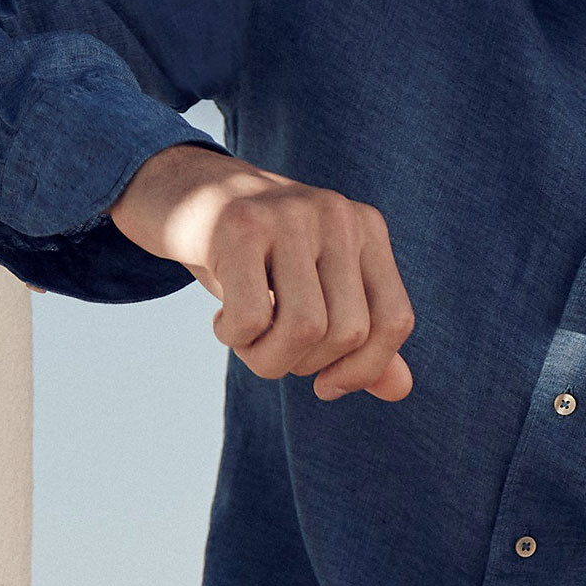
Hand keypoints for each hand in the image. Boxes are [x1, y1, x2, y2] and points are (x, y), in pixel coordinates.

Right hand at [110, 142, 415, 400]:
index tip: (326, 385)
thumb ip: (361, 339)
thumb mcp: (314, 292)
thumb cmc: (257, 258)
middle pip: (348, 332)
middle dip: (305, 365)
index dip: (364, 369)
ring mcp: (291, 214)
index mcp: (368, 228)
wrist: (184, 194)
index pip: (394, 320)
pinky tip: (222, 323)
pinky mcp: (240, 225)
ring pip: (305, 329)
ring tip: (246, 342)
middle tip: (270, 351)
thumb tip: (401, 391)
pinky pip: (252, 317)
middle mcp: (338, 215)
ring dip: (268, 359)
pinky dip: (235, 339)